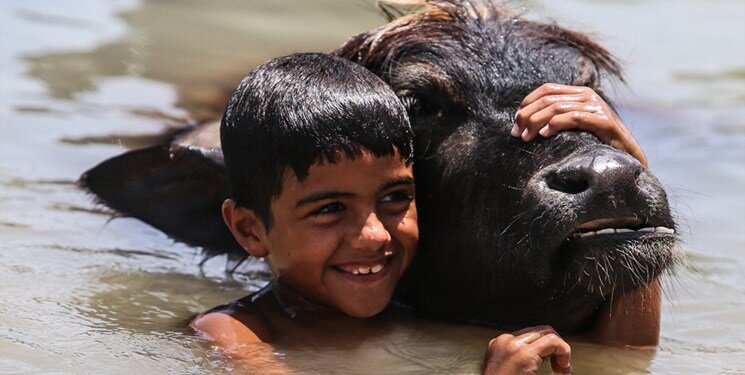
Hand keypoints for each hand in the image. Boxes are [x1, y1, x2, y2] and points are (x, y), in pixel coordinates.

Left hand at [482, 325, 571, 374]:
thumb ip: (549, 365)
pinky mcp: (495, 344)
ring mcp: (501, 342)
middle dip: (555, 347)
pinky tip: (530, 361)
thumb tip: (562, 365)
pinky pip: (517, 338)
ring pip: (530, 332)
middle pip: (543, 331)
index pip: (552, 340)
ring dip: (542, 345)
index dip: (564, 352)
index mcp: (523, 354)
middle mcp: (510, 343)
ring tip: (545, 363)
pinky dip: (527, 346)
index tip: (564, 367)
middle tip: (559, 365)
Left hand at [512, 83, 647, 167]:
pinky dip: (555, 125)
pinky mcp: (603, 121)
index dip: (527, 103)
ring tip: (527, 137)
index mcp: (578, 93)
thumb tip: (523, 124)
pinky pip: (573, 117)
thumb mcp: (573, 128)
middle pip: (548, 99)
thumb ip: (555, 119)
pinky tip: (544, 135)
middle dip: (527, 116)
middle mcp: (587, 95)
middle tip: (517, 134)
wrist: (628, 158)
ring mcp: (596, 106)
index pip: (546, 89)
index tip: (515, 123)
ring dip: (536, 122)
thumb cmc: (595, 144)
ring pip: (556, 108)